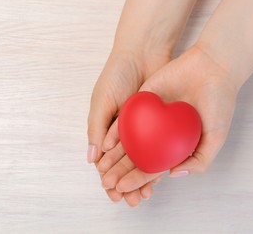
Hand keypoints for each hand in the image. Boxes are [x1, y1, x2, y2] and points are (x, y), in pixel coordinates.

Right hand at [88, 49, 169, 203]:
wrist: (143, 52)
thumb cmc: (117, 75)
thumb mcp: (102, 101)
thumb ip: (96, 128)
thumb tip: (92, 158)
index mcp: (106, 127)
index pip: (105, 158)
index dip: (108, 176)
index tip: (113, 192)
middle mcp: (123, 130)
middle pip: (124, 163)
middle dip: (126, 181)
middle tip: (132, 200)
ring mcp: (141, 126)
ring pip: (141, 157)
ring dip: (142, 176)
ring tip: (146, 193)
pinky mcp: (157, 120)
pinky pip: (156, 145)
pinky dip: (156, 159)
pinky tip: (161, 173)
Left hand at [98, 46, 237, 205]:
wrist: (214, 67)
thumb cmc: (220, 102)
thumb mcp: (216, 137)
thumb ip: (199, 160)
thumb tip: (171, 174)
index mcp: (175, 144)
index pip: (153, 166)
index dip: (139, 179)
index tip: (124, 190)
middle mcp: (161, 132)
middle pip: (137, 155)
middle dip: (121, 171)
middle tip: (108, 184)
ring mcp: (151, 116)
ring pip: (128, 139)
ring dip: (114, 155)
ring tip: (102, 169)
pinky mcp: (143, 100)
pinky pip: (126, 118)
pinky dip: (116, 132)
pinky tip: (106, 145)